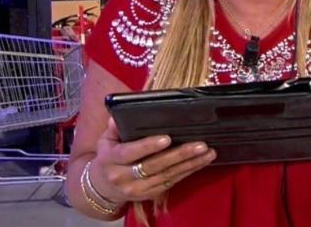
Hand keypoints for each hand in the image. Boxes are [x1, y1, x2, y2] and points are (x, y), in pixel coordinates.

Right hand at [88, 117, 216, 203]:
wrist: (102, 186)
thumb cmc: (108, 156)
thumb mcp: (105, 139)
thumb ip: (114, 128)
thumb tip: (118, 116)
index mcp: (111, 160)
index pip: (130, 153)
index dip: (149, 146)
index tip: (168, 138)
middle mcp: (123, 177)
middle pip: (155, 166)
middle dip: (180, 155)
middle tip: (201, 144)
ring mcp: (137, 189)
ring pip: (167, 176)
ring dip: (190, 165)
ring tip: (208, 153)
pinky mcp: (148, 195)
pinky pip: (171, 184)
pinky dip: (187, 172)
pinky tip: (200, 163)